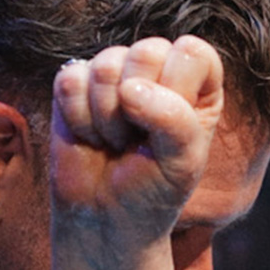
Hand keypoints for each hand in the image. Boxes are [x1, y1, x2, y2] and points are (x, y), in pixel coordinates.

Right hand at [51, 35, 225, 245]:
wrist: (104, 218)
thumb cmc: (152, 191)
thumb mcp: (182, 163)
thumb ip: (173, 120)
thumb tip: (128, 88)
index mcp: (198, 83)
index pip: (192, 52)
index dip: (177, 90)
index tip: (169, 131)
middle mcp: (157, 68)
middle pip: (147, 51)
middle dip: (138, 108)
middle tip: (138, 141)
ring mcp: (114, 71)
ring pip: (106, 65)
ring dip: (107, 118)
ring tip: (115, 141)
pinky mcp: (75, 81)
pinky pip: (71, 80)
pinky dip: (78, 118)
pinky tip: (90, 135)